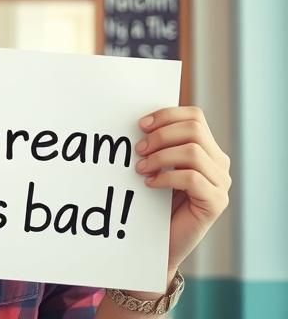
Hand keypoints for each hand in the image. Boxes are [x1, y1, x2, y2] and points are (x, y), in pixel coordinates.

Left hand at [135, 106, 231, 278]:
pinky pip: (192, 179)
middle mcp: (219, 163)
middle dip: (160, 135)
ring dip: (160, 157)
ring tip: (140, 168)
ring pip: (193, 152)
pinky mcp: (216, 203)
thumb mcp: (156, 166)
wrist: (158, 242)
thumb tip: (140, 122)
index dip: (167, 115)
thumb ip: (157, 145)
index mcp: (207, 148)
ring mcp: (221, 183)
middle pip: (194, 129)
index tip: (140, 125)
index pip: (195, 116)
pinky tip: (150, 184)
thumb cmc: (153, 201)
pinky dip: (166, 177)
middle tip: (138, 149)